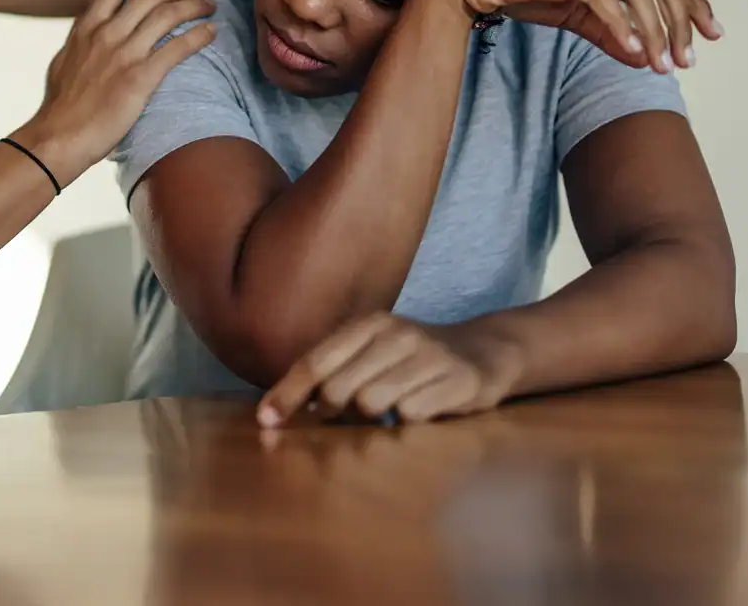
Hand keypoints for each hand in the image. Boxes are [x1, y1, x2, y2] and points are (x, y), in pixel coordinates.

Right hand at [14, 0, 215, 180]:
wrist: (59, 136)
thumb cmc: (60, 106)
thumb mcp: (64, 60)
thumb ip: (82, 41)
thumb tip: (90, 32)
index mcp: (87, 26)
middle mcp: (107, 33)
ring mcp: (124, 54)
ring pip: (167, 14)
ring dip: (194, 5)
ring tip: (210, 5)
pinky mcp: (140, 78)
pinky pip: (177, 48)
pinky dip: (198, 36)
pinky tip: (211, 32)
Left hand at [257, 312, 522, 427]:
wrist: (482, 352)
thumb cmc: (410, 360)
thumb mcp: (369, 353)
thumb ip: (329, 373)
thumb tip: (276, 412)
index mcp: (368, 324)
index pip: (315, 362)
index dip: (287, 394)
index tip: (265, 422)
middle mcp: (396, 334)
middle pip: (338, 389)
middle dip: (333, 413)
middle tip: (346, 418)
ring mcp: (428, 356)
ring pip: (371, 404)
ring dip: (371, 420)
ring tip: (386, 411)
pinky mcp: (457, 380)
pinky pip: (409, 416)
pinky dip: (406, 423)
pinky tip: (419, 411)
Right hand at [422, 0, 721, 73]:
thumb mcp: (573, 14)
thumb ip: (609, 33)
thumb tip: (646, 59)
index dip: (694, 0)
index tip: (711, 35)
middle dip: (684, 18)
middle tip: (690, 58)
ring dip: (657, 28)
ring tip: (664, 65)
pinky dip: (623, 24)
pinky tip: (633, 50)